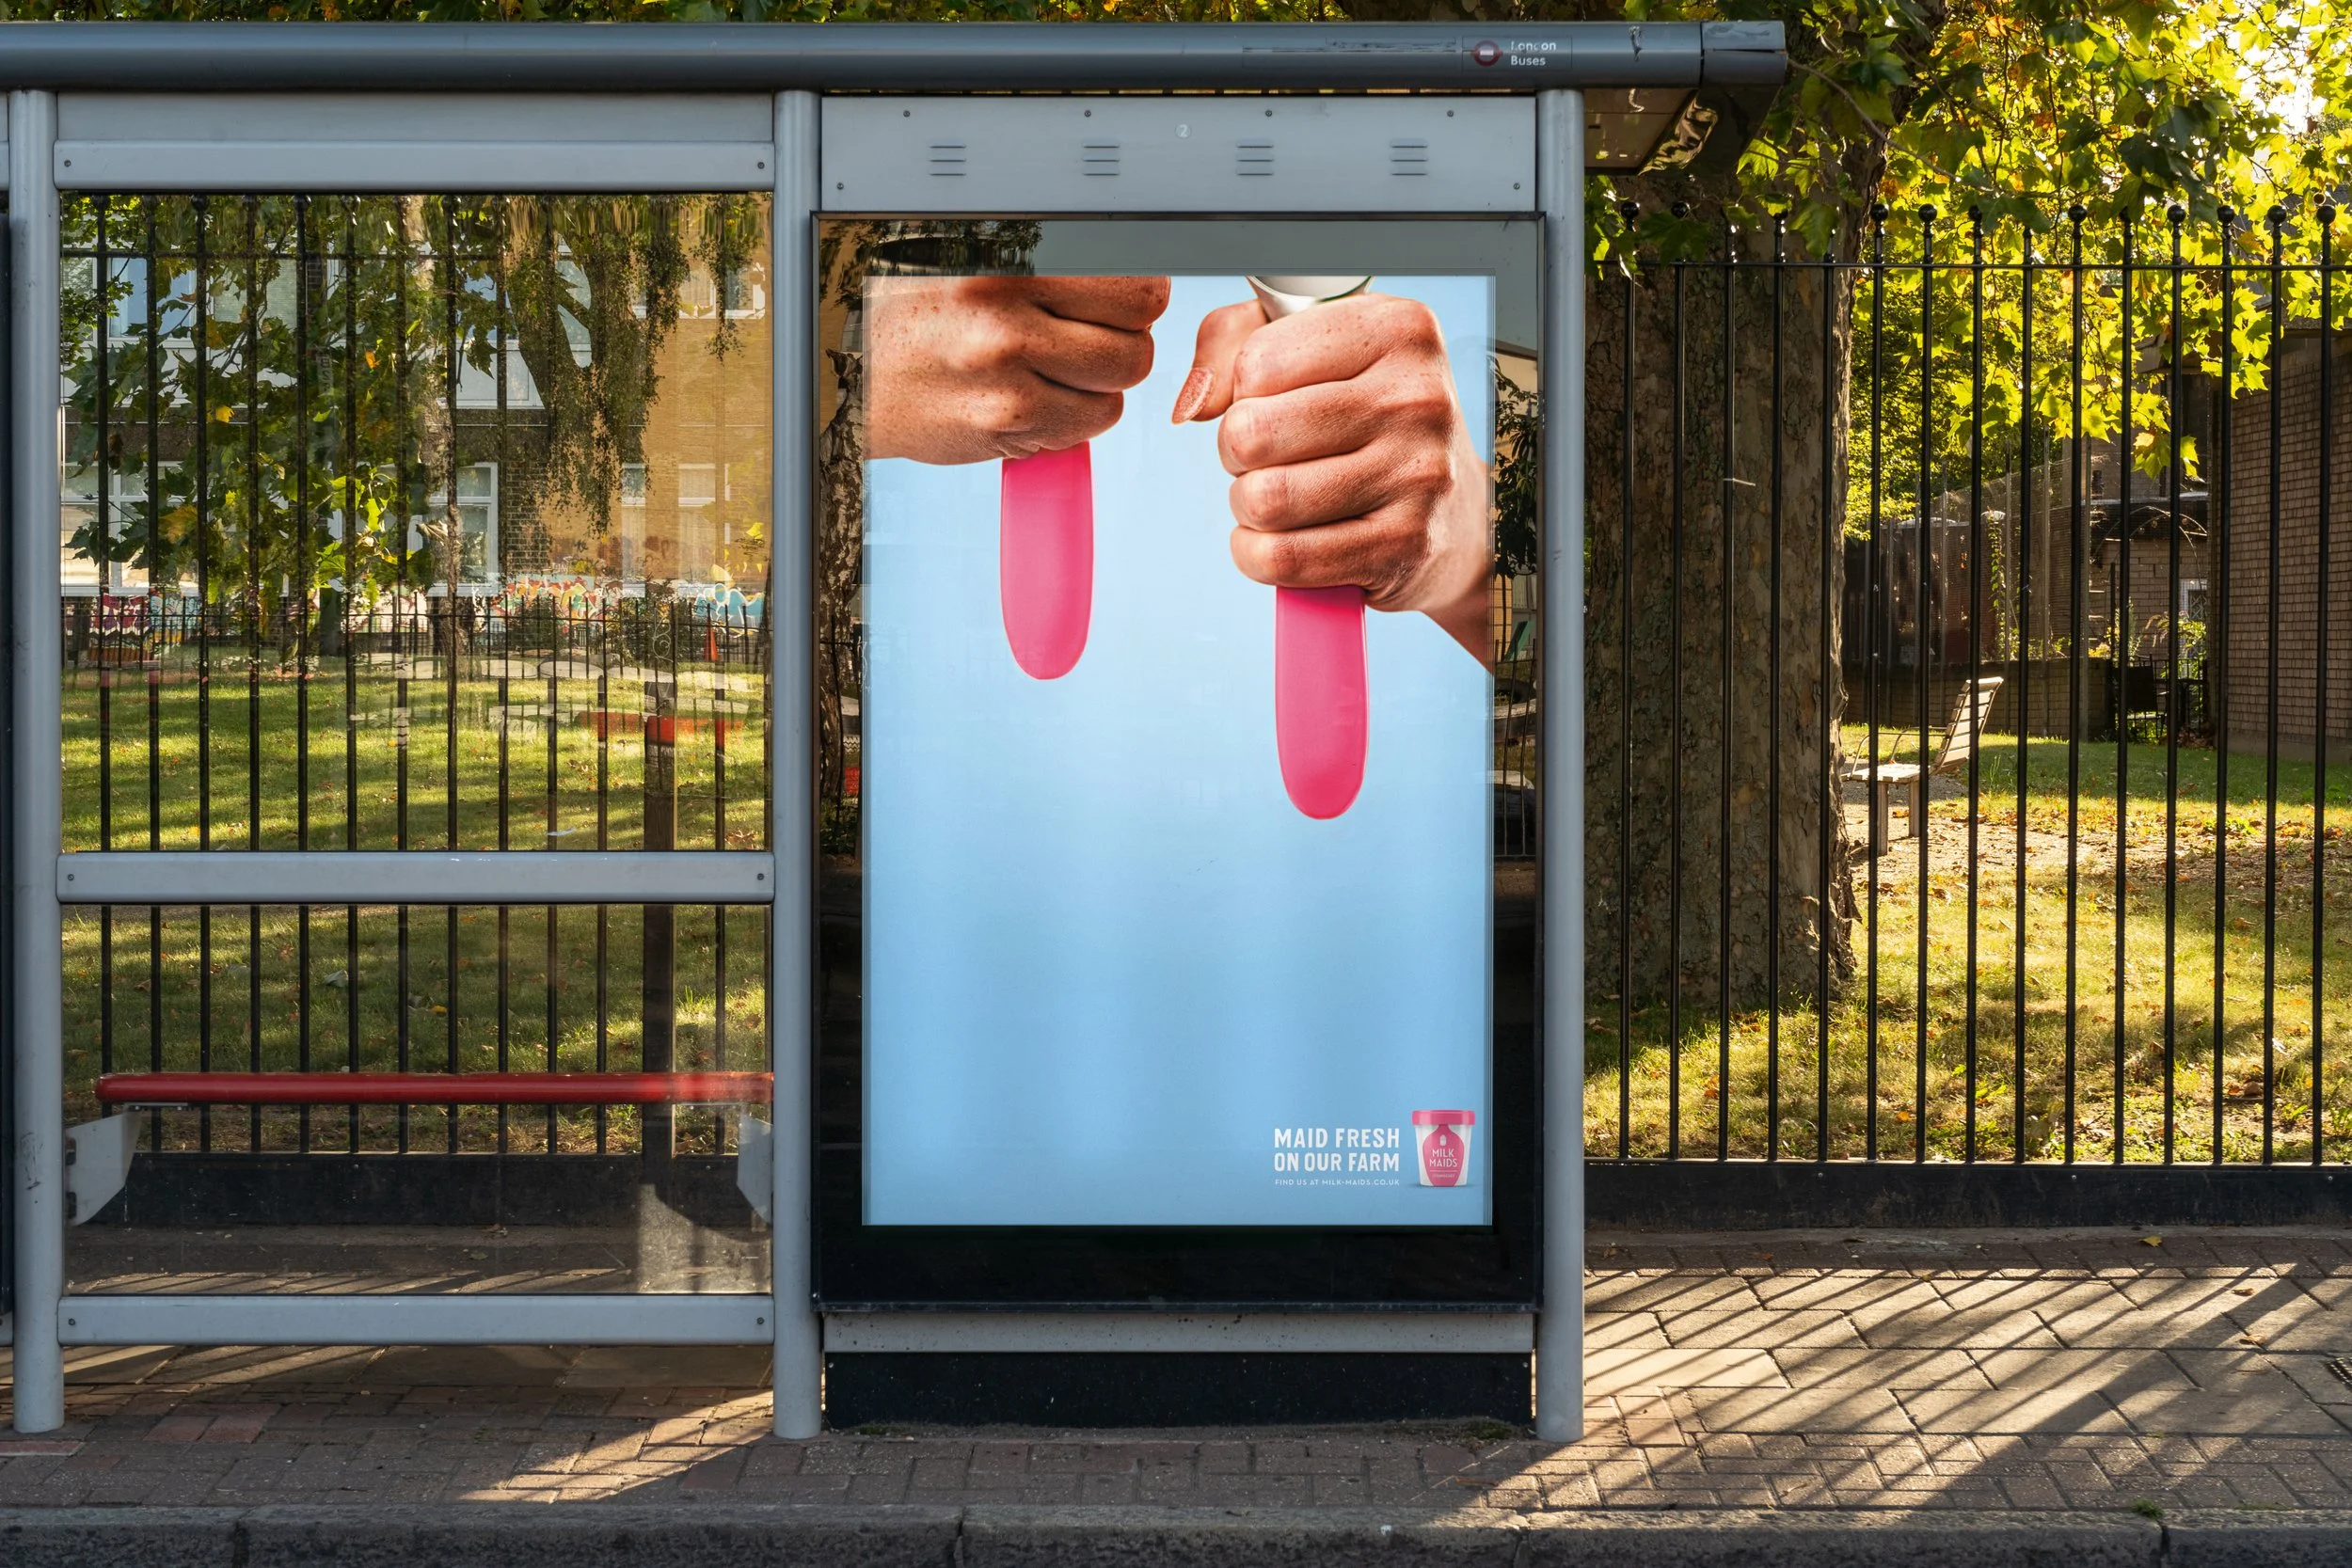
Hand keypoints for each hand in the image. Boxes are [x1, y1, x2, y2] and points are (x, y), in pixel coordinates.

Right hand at [864, 275, 1170, 464]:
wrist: (850, 371)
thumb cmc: (913, 310)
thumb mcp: (968, 254)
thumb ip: (1040, 253)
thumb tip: (1124, 256)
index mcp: (1006, 257)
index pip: (1131, 276)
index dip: (1137, 292)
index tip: (1120, 300)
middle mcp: (1005, 312)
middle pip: (1136, 332)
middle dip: (1125, 337)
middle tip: (1088, 336)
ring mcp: (1006, 373)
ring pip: (1118, 383)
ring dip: (1101, 382)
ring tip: (1058, 369)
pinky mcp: (1004, 423)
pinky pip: (1086, 425)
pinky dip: (1075, 417)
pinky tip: (1037, 397)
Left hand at [1174, 293, 1492, 662]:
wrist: (1454, 516)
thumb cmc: (1366, 423)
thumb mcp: (1310, 349)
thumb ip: (1232, 341)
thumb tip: (1194, 403)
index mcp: (1397, 329)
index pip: (1256, 364)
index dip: (1242, 394)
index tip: (1276, 404)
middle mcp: (1417, 396)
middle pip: (1251, 433)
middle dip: (1236, 455)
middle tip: (1268, 459)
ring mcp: (1419, 475)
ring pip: (1263, 499)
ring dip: (1248, 508)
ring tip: (1279, 499)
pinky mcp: (1405, 545)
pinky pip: (1283, 558)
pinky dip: (1258, 556)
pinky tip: (1279, 542)